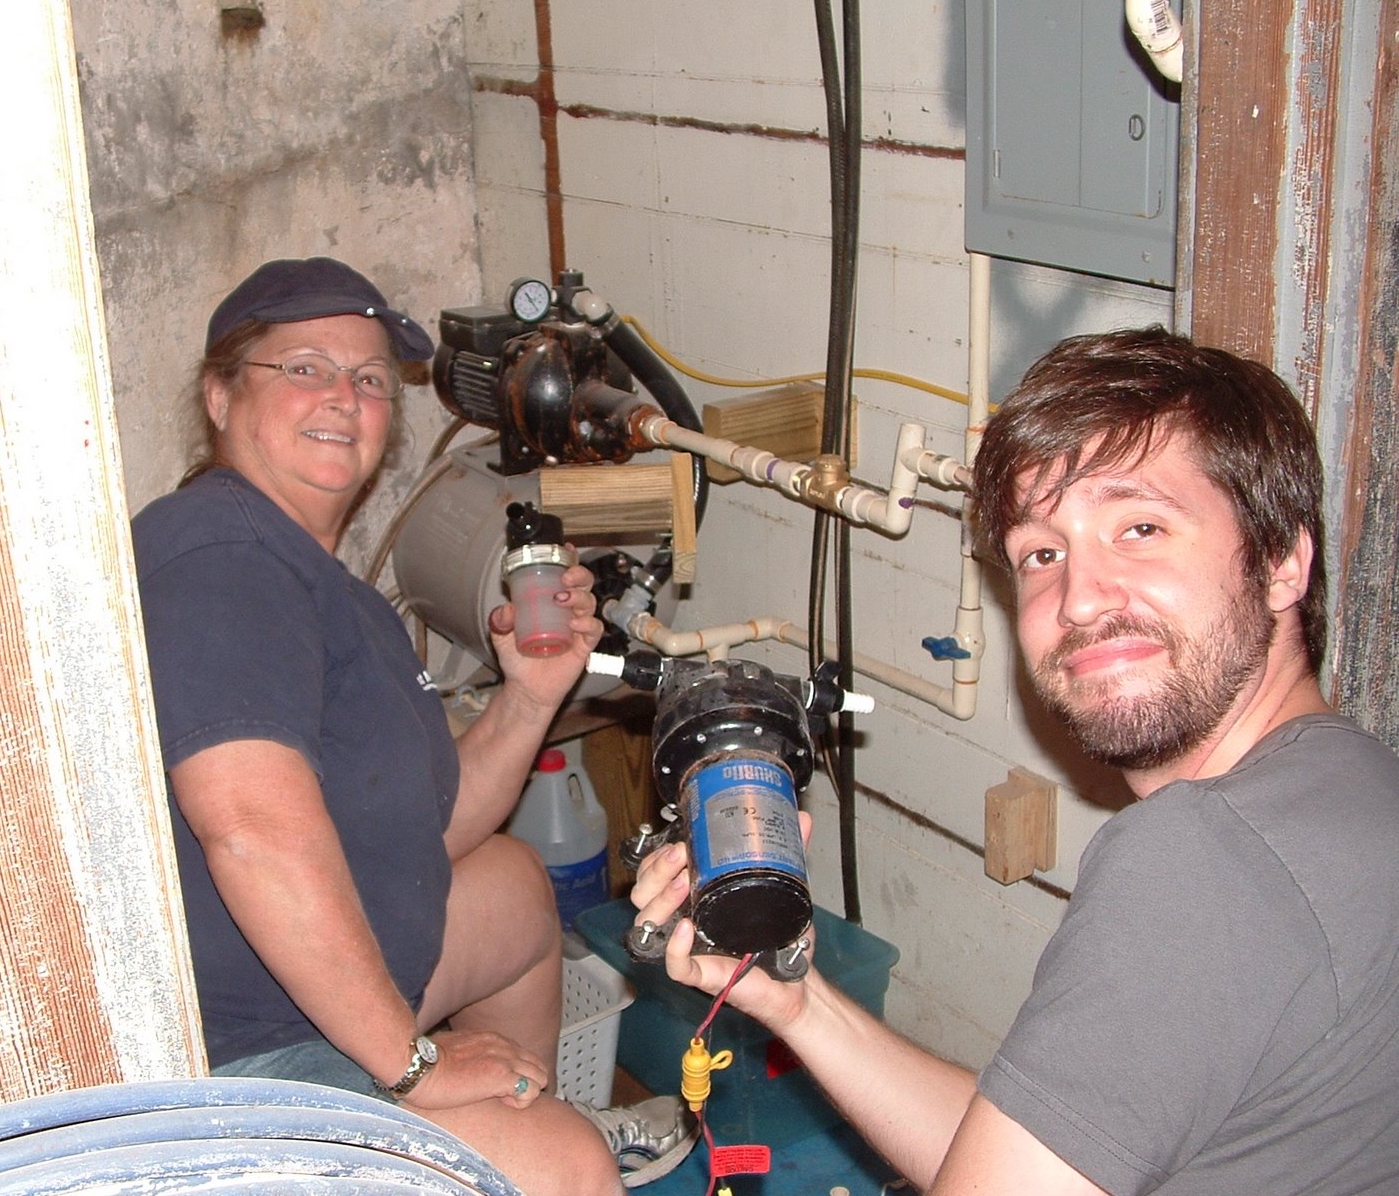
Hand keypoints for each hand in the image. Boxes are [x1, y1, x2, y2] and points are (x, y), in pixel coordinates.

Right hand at [400, 1027, 549, 1112]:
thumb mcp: (456, 1051)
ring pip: (540, 1077)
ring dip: (526, 1092)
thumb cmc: (427, 1063)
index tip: (503, 1088)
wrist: (419, 1066)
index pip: (524, 1056)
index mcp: (493, 1039)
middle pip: (537, 1065)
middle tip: (508, 1097)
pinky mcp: (502, 1076)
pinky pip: (531, 1091)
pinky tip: (502, 1103)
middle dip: (528, 1084)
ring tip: (504, 1100)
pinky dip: (522, 1101)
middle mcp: (504, 1046)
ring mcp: (505, 1060)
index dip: (519, 1074)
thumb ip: (470, 1055)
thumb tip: (466, 1067)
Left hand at [488, 558, 603, 708]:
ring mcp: (577, 627)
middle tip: (566, 577)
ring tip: (563, 599)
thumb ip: (500, 621)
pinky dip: (587, 623)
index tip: (566, 549)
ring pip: (590, 602)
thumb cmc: (517, 660)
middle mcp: (567, 610)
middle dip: (579, 574)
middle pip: (584, 584)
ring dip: (580, 596)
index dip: (568, 560)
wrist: (526, 689)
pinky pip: (593, 629)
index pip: (563, 575)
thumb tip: (507, 608)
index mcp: (549, 602)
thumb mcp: (501, 636)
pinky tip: (575, 624)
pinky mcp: (584, 646)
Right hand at [630, 814, 814, 1032]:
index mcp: (694, 897)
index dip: (657, 858)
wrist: (797, 980)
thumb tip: (802, 818)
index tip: (680, 841)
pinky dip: (674, 946)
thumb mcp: (781, 888)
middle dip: (656, 871)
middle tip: (681, 855)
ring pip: (648, 925)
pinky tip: (685, 928)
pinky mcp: (701, 974)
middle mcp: (684, 919)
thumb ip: (787, 855)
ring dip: (661, 899)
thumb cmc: (780, 937)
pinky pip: (674, 964)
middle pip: (643, 894)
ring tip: (683, 883)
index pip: (654, 874)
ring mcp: (689, 947)